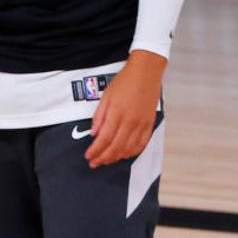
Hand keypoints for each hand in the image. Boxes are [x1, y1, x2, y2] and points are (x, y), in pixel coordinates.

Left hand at [85, 50, 165, 167]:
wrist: (146, 74)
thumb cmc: (124, 82)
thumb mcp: (106, 96)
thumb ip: (99, 116)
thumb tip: (94, 134)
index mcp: (117, 114)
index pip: (104, 139)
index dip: (95, 150)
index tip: (88, 156)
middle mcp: (131, 122)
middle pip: (116, 147)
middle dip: (103, 158)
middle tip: (94, 163)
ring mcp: (142, 125)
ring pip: (129, 149)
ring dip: (116, 157)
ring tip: (106, 160)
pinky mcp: (149, 125)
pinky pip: (141, 144)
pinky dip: (131, 152)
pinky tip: (123, 155)